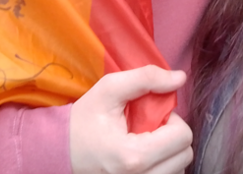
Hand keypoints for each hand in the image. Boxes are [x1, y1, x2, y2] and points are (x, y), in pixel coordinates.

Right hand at [70, 66, 191, 173]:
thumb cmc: (82, 121)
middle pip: (184, 156)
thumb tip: (180, 77)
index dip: (172, 120)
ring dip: (169, 153)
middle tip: (149, 129)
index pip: (183, 137)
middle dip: (172, 137)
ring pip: (179, 169)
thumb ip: (146, 78)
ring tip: (145, 144)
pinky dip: (163, 166)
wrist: (58, 152)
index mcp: (133, 156)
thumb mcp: (108, 90)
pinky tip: (144, 157)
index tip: (152, 116)